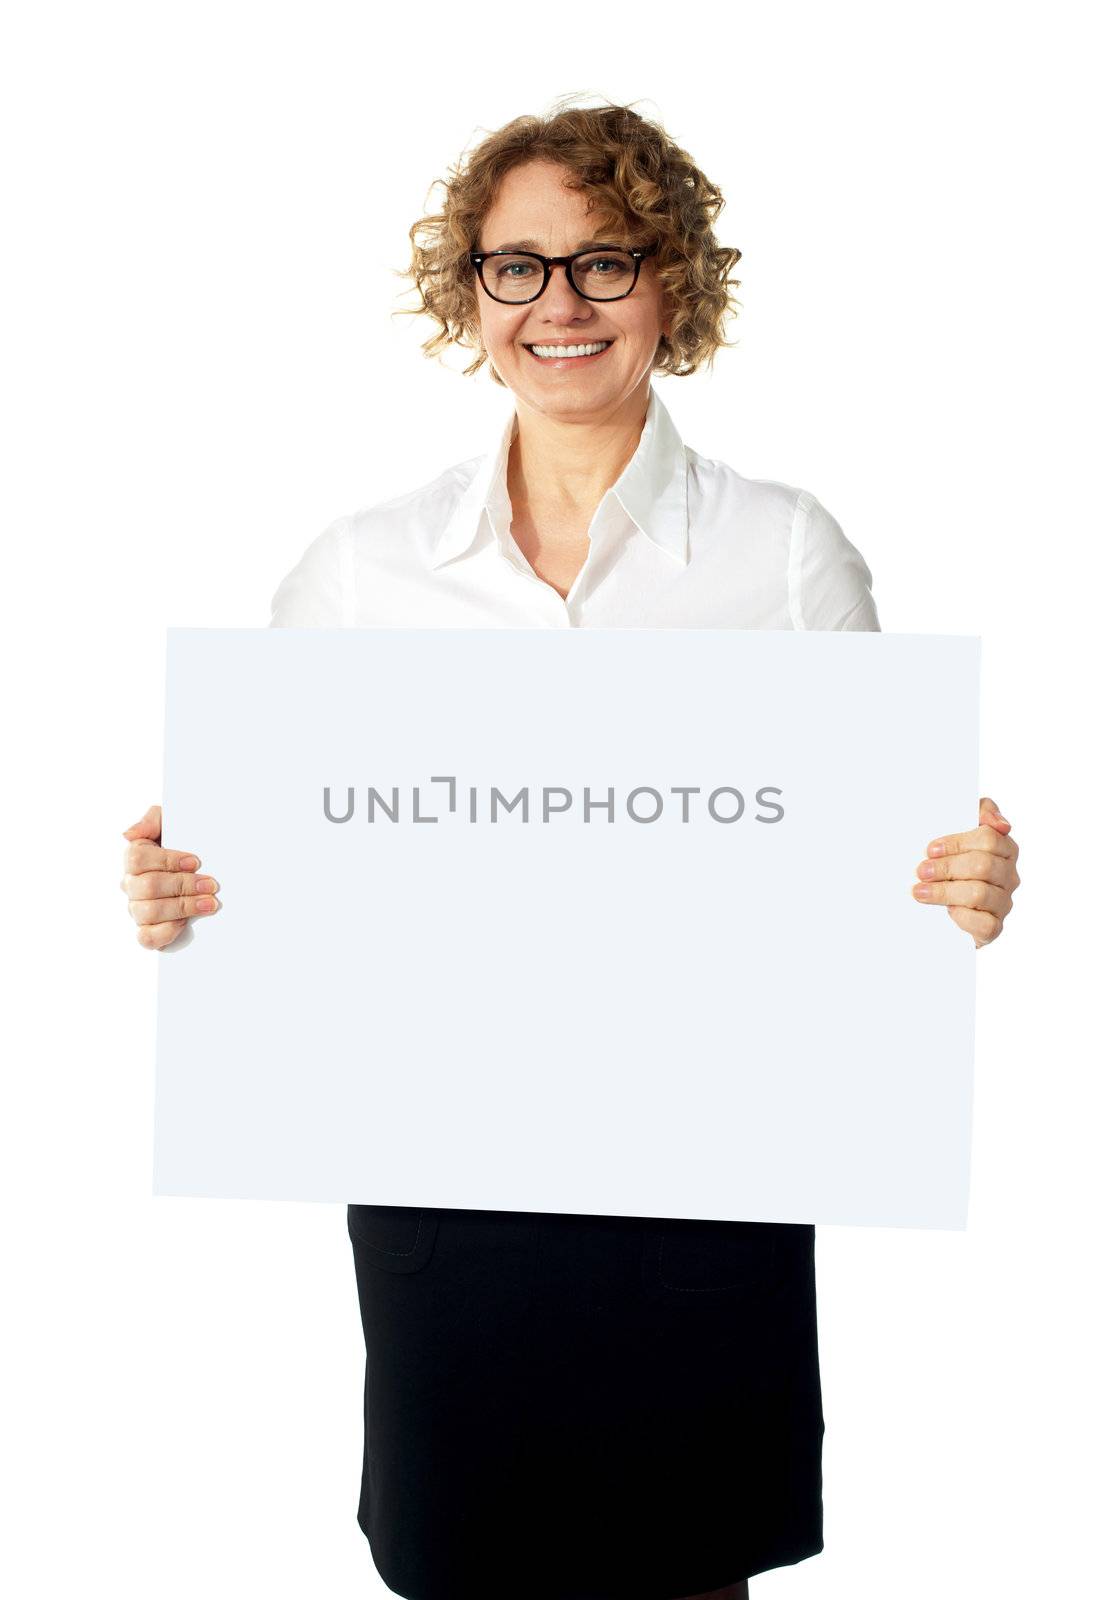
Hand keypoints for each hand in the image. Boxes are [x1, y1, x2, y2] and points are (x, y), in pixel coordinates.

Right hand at [120, 802, 220, 949]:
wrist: (205, 866)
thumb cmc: (185, 843)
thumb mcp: (172, 823)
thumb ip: (152, 820)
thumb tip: (128, 834)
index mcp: (135, 858)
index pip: (138, 859)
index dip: (167, 861)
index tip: (196, 862)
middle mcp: (132, 884)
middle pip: (147, 887)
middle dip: (183, 886)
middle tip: (211, 885)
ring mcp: (137, 909)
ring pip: (148, 912)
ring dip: (182, 908)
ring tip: (209, 903)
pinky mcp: (147, 930)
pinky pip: (147, 937)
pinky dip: (166, 932)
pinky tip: (185, 924)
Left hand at [911, 796, 1019, 948]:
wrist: (947, 904)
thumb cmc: (955, 861)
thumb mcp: (962, 829)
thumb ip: (980, 811)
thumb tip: (999, 823)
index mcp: (1005, 848)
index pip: (988, 838)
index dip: (957, 843)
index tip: (931, 849)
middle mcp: (1009, 875)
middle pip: (982, 865)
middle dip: (947, 868)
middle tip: (921, 871)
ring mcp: (1004, 902)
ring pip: (979, 894)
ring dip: (945, 892)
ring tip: (920, 891)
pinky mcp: (995, 927)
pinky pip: (985, 924)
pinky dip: (962, 917)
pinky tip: (947, 911)